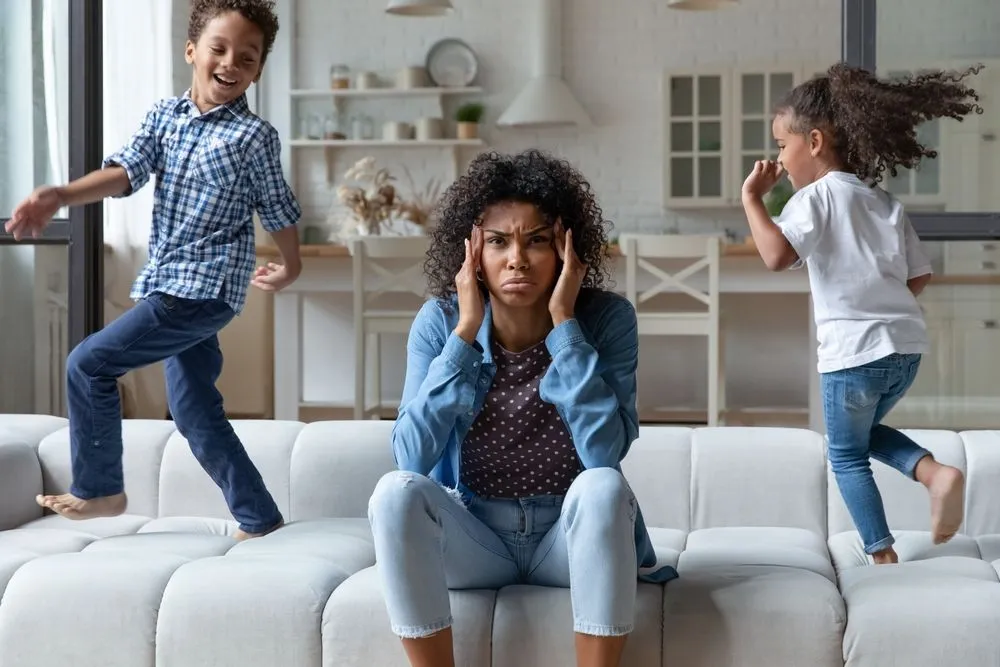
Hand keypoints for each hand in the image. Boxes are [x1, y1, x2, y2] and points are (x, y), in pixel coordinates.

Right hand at [6, 186, 63, 239]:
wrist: (59, 197)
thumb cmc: (49, 193)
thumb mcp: (43, 191)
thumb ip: (38, 196)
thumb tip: (34, 200)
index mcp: (27, 203)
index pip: (19, 209)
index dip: (16, 213)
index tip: (15, 217)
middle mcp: (29, 211)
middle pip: (20, 219)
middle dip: (14, 225)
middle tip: (9, 230)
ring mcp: (35, 216)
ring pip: (27, 225)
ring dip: (22, 231)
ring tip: (18, 237)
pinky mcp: (43, 221)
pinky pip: (39, 227)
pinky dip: (37, 231)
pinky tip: (35, 235)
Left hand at [251, 262, 299, 291]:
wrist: (292, 270)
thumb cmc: (280, 277)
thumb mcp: (269, 279)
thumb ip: (263, 279)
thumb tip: (257, 278)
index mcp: (275, 288)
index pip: (264, 288)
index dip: (257, 284)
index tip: (251, 281)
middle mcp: (278, 283)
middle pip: (268, 281)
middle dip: (261, 277)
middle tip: (255, 272)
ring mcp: (282, 277)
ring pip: (272, 274)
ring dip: (265, 271)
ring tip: (260, 268)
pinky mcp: (284, 271)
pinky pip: (277, 269)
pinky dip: (272, 267)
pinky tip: (269, 264)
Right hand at [454, 226, 484, 342]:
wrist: (468, 321)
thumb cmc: (475, 310)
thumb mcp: (478, 294)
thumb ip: (479, 284)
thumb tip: (483, 278)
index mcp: (465, 278)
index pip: (471, 258)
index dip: (475, 247)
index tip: (478, 235)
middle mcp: (462, 275)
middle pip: (469, 253)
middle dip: (473, 239)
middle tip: (476, 225)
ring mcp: (463, 277)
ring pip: (469, 255)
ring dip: (472, 241)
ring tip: (476, 228)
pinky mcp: (467, 281)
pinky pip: (468, 263)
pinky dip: (470, 252)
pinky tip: (471, 243)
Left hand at [549, 222, 585, 324]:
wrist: (562, 310)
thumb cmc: (558, 300)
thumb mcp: (558, 283)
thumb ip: (557, 274)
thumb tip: (553, 269)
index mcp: (575, 269)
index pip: (567, 250)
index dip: (562, 239)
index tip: (557, 229)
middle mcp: (578, 267)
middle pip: (568, 245)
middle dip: (562, 232)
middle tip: (557, 219)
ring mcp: (575, 268)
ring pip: (568, 246)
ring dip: (563, 233)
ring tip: (558, 221)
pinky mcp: (570, 270)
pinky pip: (569, 252)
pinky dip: (568, 241)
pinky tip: (567, 231)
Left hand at [741, 160, 783, 199]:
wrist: (752, 196)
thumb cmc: (759, 192)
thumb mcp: (769, 185)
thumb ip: (772, 178)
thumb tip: (772, 170)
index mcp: (775, 179)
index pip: (782, 168)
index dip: (778, 165)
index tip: (773, 167)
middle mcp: (770, 176)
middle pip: (774, 163)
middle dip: (769, 163)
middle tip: (764, 167)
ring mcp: (764, 174)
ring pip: (767, 161)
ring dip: (763, 162)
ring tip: (759, 167)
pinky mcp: (757, 173)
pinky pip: (759, 163)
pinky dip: (757, 163)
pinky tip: (756, 168)